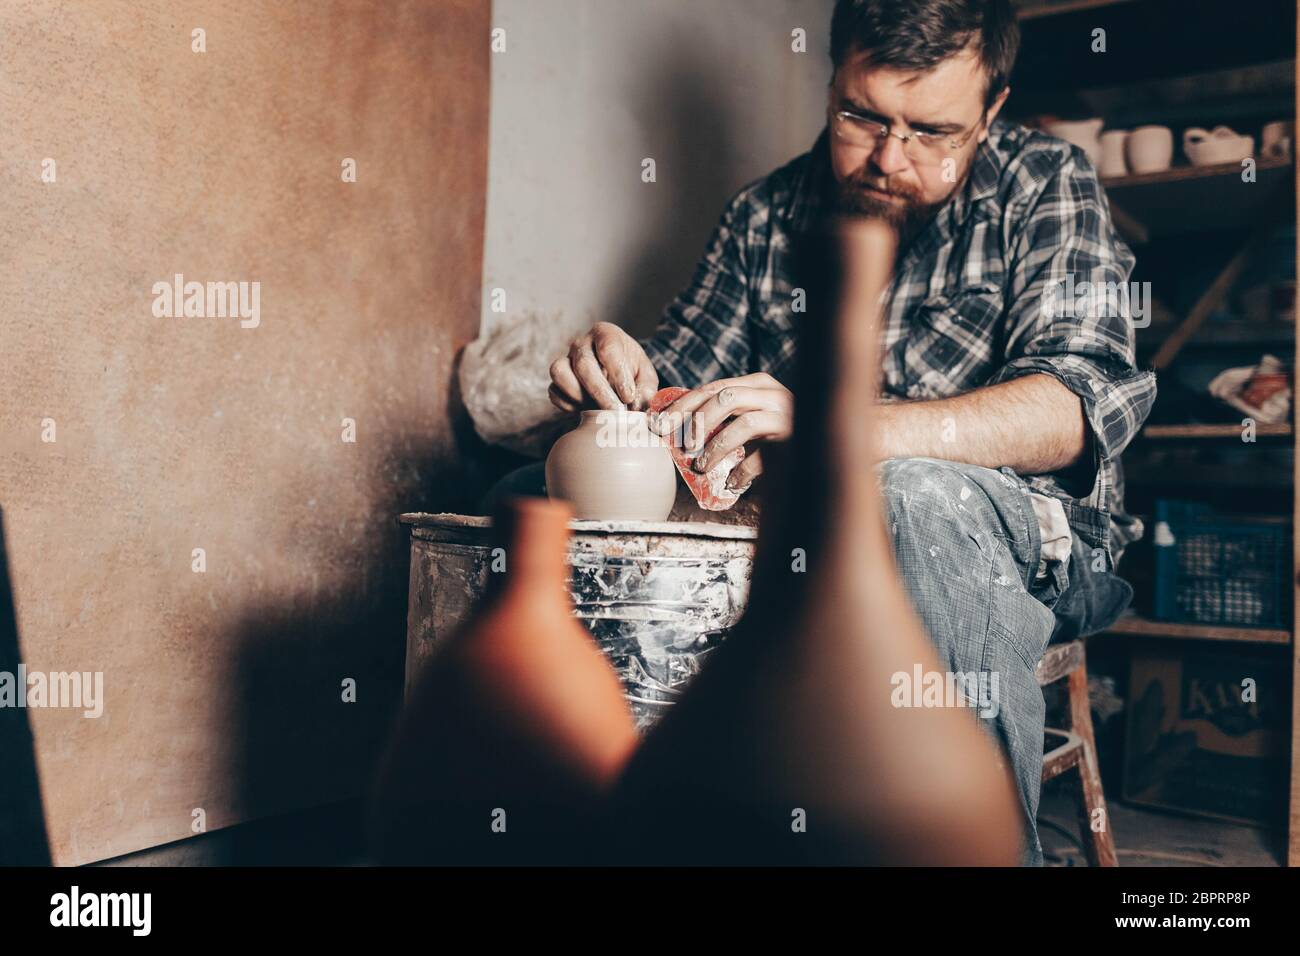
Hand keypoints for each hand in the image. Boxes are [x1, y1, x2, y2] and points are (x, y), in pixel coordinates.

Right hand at [549, 322, 658, 411]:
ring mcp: (566, 359)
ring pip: (560, 372)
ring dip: (578, 395)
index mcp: (606, 334)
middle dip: (599, 392)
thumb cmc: (631, 373)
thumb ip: (646, 391)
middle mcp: (582, 343)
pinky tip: (584, 409)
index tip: (628, 397)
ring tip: (596, 409)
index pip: (608, 349)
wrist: (616, 376)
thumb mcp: (645, 377)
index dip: (618, 374)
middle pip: (583, 364)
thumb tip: (641, 406)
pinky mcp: (557, 379)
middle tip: (615, 412)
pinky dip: (567, 404)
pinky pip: (554, 391)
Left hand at [650, 372, 793, 490]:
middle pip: (724, 398)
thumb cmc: (779, 435)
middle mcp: (771, 393)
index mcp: (757, 383)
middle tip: (679, 445)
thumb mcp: (750, 418)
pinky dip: (742, 471)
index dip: (683, 406)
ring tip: (700, 465)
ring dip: (716, 447)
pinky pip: (762, 456)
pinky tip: (732, 482)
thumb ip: (724, 417)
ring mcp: (784, 415)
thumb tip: (678, 430)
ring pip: (742, 423)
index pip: (712, 388)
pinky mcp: (793, 439)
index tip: (660, 424)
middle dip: (695, 422)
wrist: (822, 445)